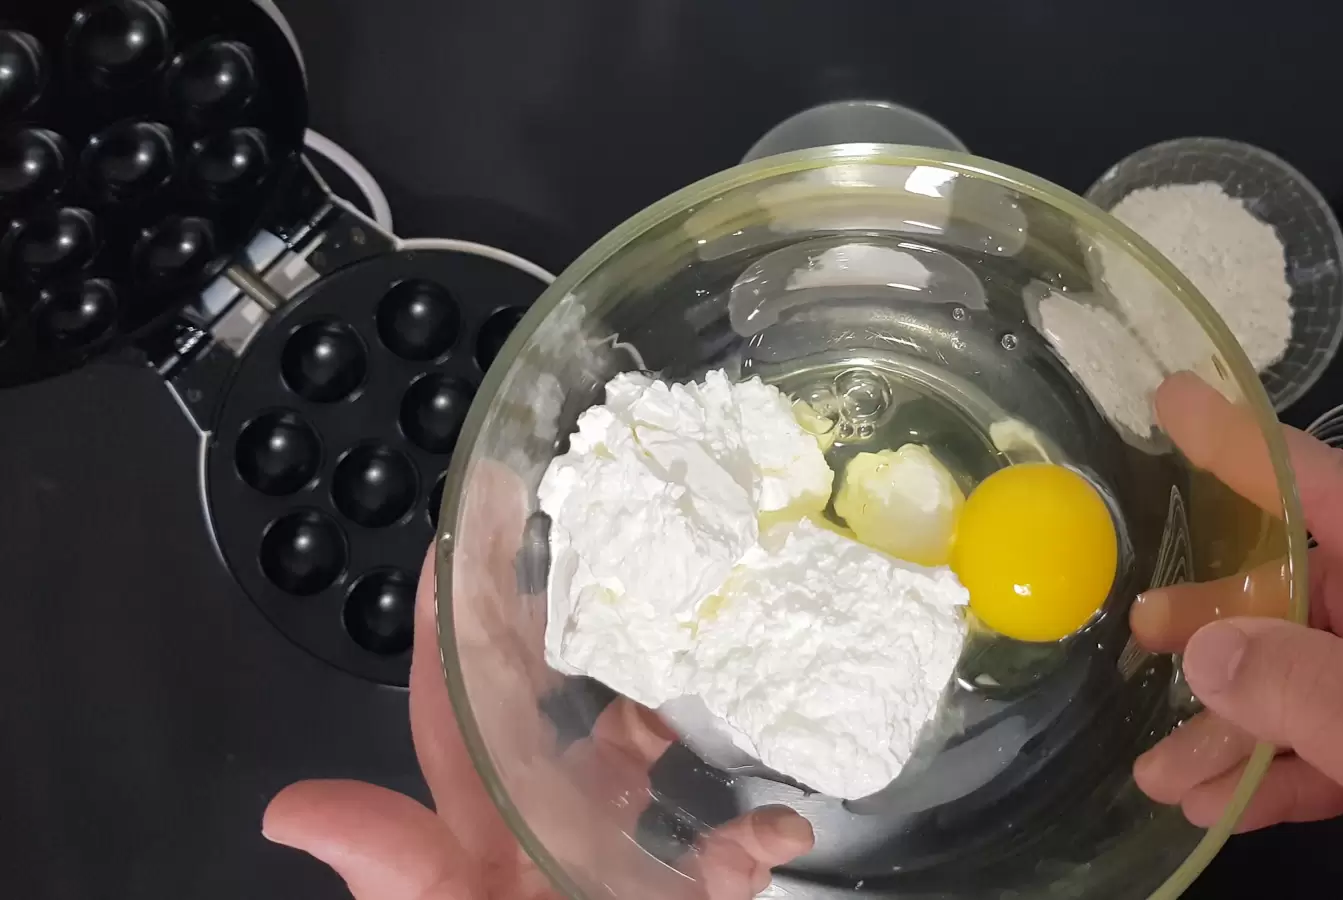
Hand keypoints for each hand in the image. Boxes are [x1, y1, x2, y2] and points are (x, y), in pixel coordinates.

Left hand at [262, 516, 812, 898]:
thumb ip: (394, 867)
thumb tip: (286, 811)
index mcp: (475, 823)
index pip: (458, 700)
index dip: (454, 615)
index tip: (474, 523)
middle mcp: (540, 827)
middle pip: (561, 712)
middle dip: (587, 636)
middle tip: (627, 555)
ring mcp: (612, 861)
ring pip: (650, 771)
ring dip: (684, 721)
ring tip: (723, 664)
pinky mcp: (680, 893)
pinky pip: (726, 859)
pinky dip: (755, 840)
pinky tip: (779, 825)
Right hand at [1131, 373, 1342, 899]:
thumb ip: (1322, 698)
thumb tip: (1208, 649)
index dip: (1259, 456)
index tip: (1176, 403)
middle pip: (1333, 599)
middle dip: (1237, 633)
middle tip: (1146, 637)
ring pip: (1329, 684)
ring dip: (1244, 729)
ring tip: (1164, 771)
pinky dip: (1283, 775)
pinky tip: (1217, 803)